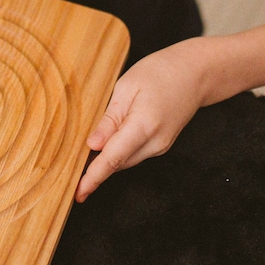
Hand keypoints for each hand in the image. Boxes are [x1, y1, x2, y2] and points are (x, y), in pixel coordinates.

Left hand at [75, 39, 207, 201]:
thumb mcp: (126, 87)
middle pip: (118, 163)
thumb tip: (93, 145)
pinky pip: (135, 153)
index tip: (78, 192)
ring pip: (126, 160)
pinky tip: (108, 144)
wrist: (193, 73)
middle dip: (95, 169)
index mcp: (144, 125)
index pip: (113, 158)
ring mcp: (161, 146)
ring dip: (107, 161)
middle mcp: (155, 142)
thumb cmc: (159, 72)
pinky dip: (119, 152)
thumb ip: (110, 119)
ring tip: (84, 158)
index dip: (93, 177)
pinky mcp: (162, 145)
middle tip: (70, 171)